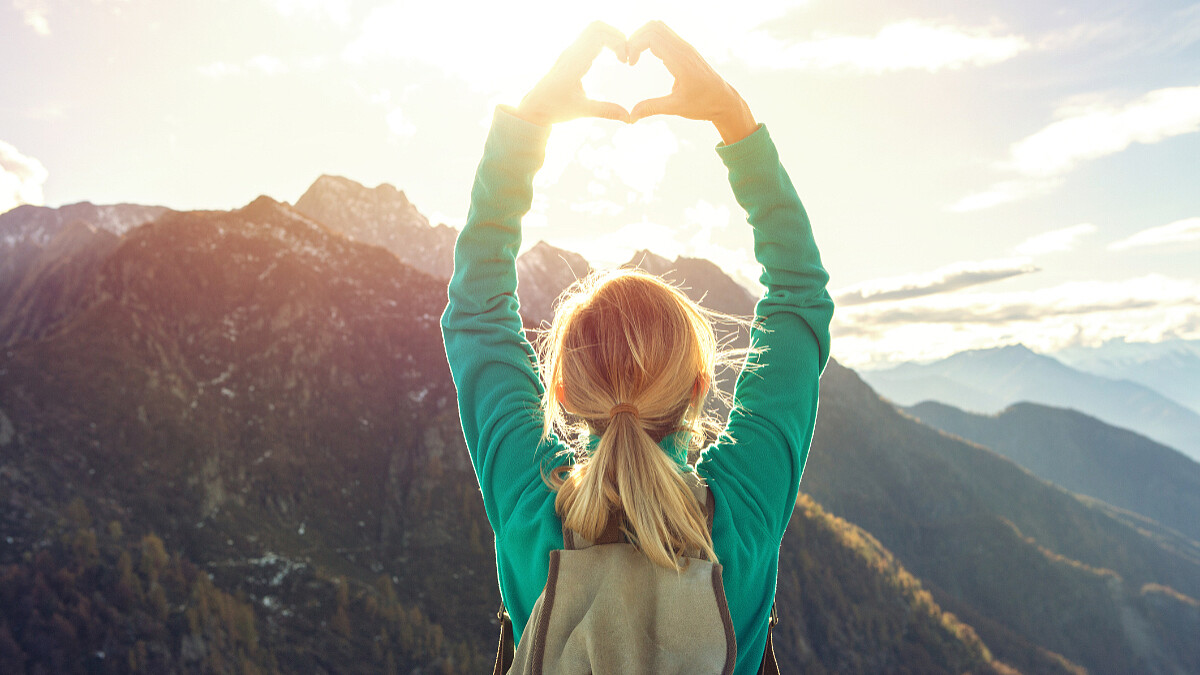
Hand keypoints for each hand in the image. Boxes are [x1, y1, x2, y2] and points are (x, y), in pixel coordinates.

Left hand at [515, 21, 631, 126]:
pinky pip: (589, 37)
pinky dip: (604, 41)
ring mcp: (570, 51)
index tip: (624, 61)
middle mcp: (572, 52)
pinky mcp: (571, 54)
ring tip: (621, 56)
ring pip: (593, 30)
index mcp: (574, 63)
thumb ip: (606, 111)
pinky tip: (611, 58)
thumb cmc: (554, 108)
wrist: (534, 107)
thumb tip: (629, 118)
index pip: (598, 36)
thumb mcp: (582, 110)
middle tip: (625, 56)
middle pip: (597, 27)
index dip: (618, 42)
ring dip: (611, 37)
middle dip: (617, 36)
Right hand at [626, 21, 757, 143]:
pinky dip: (650, 41)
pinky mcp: (685, 50)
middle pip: (653, 26)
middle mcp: (683, 49)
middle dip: (635, 38)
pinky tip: (646, 58)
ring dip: (642, 38)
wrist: (724, 101)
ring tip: (634, 57)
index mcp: (680, 60)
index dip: (635, 45)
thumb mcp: (676, 108)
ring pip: (659, 28)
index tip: (630, 63)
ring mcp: (685, 48)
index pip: (652, 36)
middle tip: (629, 58)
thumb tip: (630, 117)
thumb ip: (652, 108)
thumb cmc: (704, 104)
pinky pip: (664, 36)